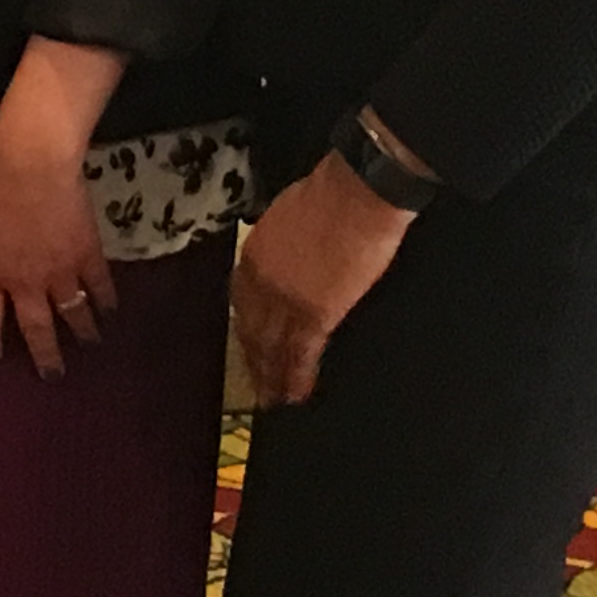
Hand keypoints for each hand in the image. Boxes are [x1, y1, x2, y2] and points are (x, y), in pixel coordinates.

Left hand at [0, 130, 117, 376]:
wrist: (32, 165)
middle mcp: (23, 282)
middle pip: (34, 327)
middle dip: (43, 354)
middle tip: (52, 375)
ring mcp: (59, 272)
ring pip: (72, 313)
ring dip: (81, 333)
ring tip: (89, 348)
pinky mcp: (88, 256)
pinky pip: (99, 287)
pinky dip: (107, 302)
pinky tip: (112, 313)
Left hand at [234, 155, 418, 405]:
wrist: (355, 195)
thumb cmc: (328, 197)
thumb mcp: (284, 219)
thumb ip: (277, 247)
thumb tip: (285, 260)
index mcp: (253, 256)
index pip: (241, 301)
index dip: (245, 326)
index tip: (247, 342)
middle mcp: (261, 282)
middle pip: (252, 329)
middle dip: (255, 359)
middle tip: (257, 385)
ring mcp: (286, 300)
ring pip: (273, 347)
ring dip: (272, 377)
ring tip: (274, 400)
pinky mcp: (317, 314)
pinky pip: (301, 354)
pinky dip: (297, 378)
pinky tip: (297, 396)